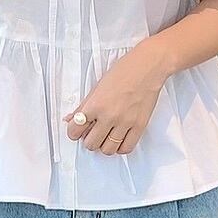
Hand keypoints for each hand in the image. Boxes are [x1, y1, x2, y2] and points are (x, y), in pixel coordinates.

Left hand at [65, 41, 169, 155]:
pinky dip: (120, 147)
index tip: (77, 130)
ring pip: (108, 150)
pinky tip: (119, 139)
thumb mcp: (97, 86)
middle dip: (89, 140)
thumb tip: (70, 119)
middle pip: (91, 144)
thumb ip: (83, 106)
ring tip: (106, 136)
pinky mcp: (139, 126)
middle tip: (93, 132)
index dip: (74, 132)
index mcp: (95, 105)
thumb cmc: (123, 71)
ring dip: (104, 145)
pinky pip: (126, 148)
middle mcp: (109, 116)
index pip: (75, 131)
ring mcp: (125, 123)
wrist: (147, 67)